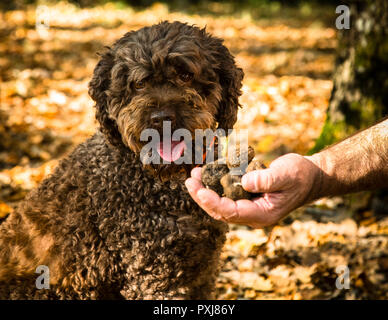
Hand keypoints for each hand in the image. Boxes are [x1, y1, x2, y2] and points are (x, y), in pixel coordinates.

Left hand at [185, 153, 321, 227]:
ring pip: (221, 204)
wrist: (310, 177)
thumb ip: (266, 180)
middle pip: (221, 211)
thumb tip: (244, 182)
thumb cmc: (300, 175)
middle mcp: (253, 215)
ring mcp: (249, 208)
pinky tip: (207, 173)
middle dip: (202, 197)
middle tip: (190, 180)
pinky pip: (226, 195)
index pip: (231, 213)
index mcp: (262, 214)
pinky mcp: (247, 198)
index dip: (213, 203)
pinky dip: (215, 185)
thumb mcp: (286, 175)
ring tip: (194, 175)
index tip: (199, 191)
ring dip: (205, 191)